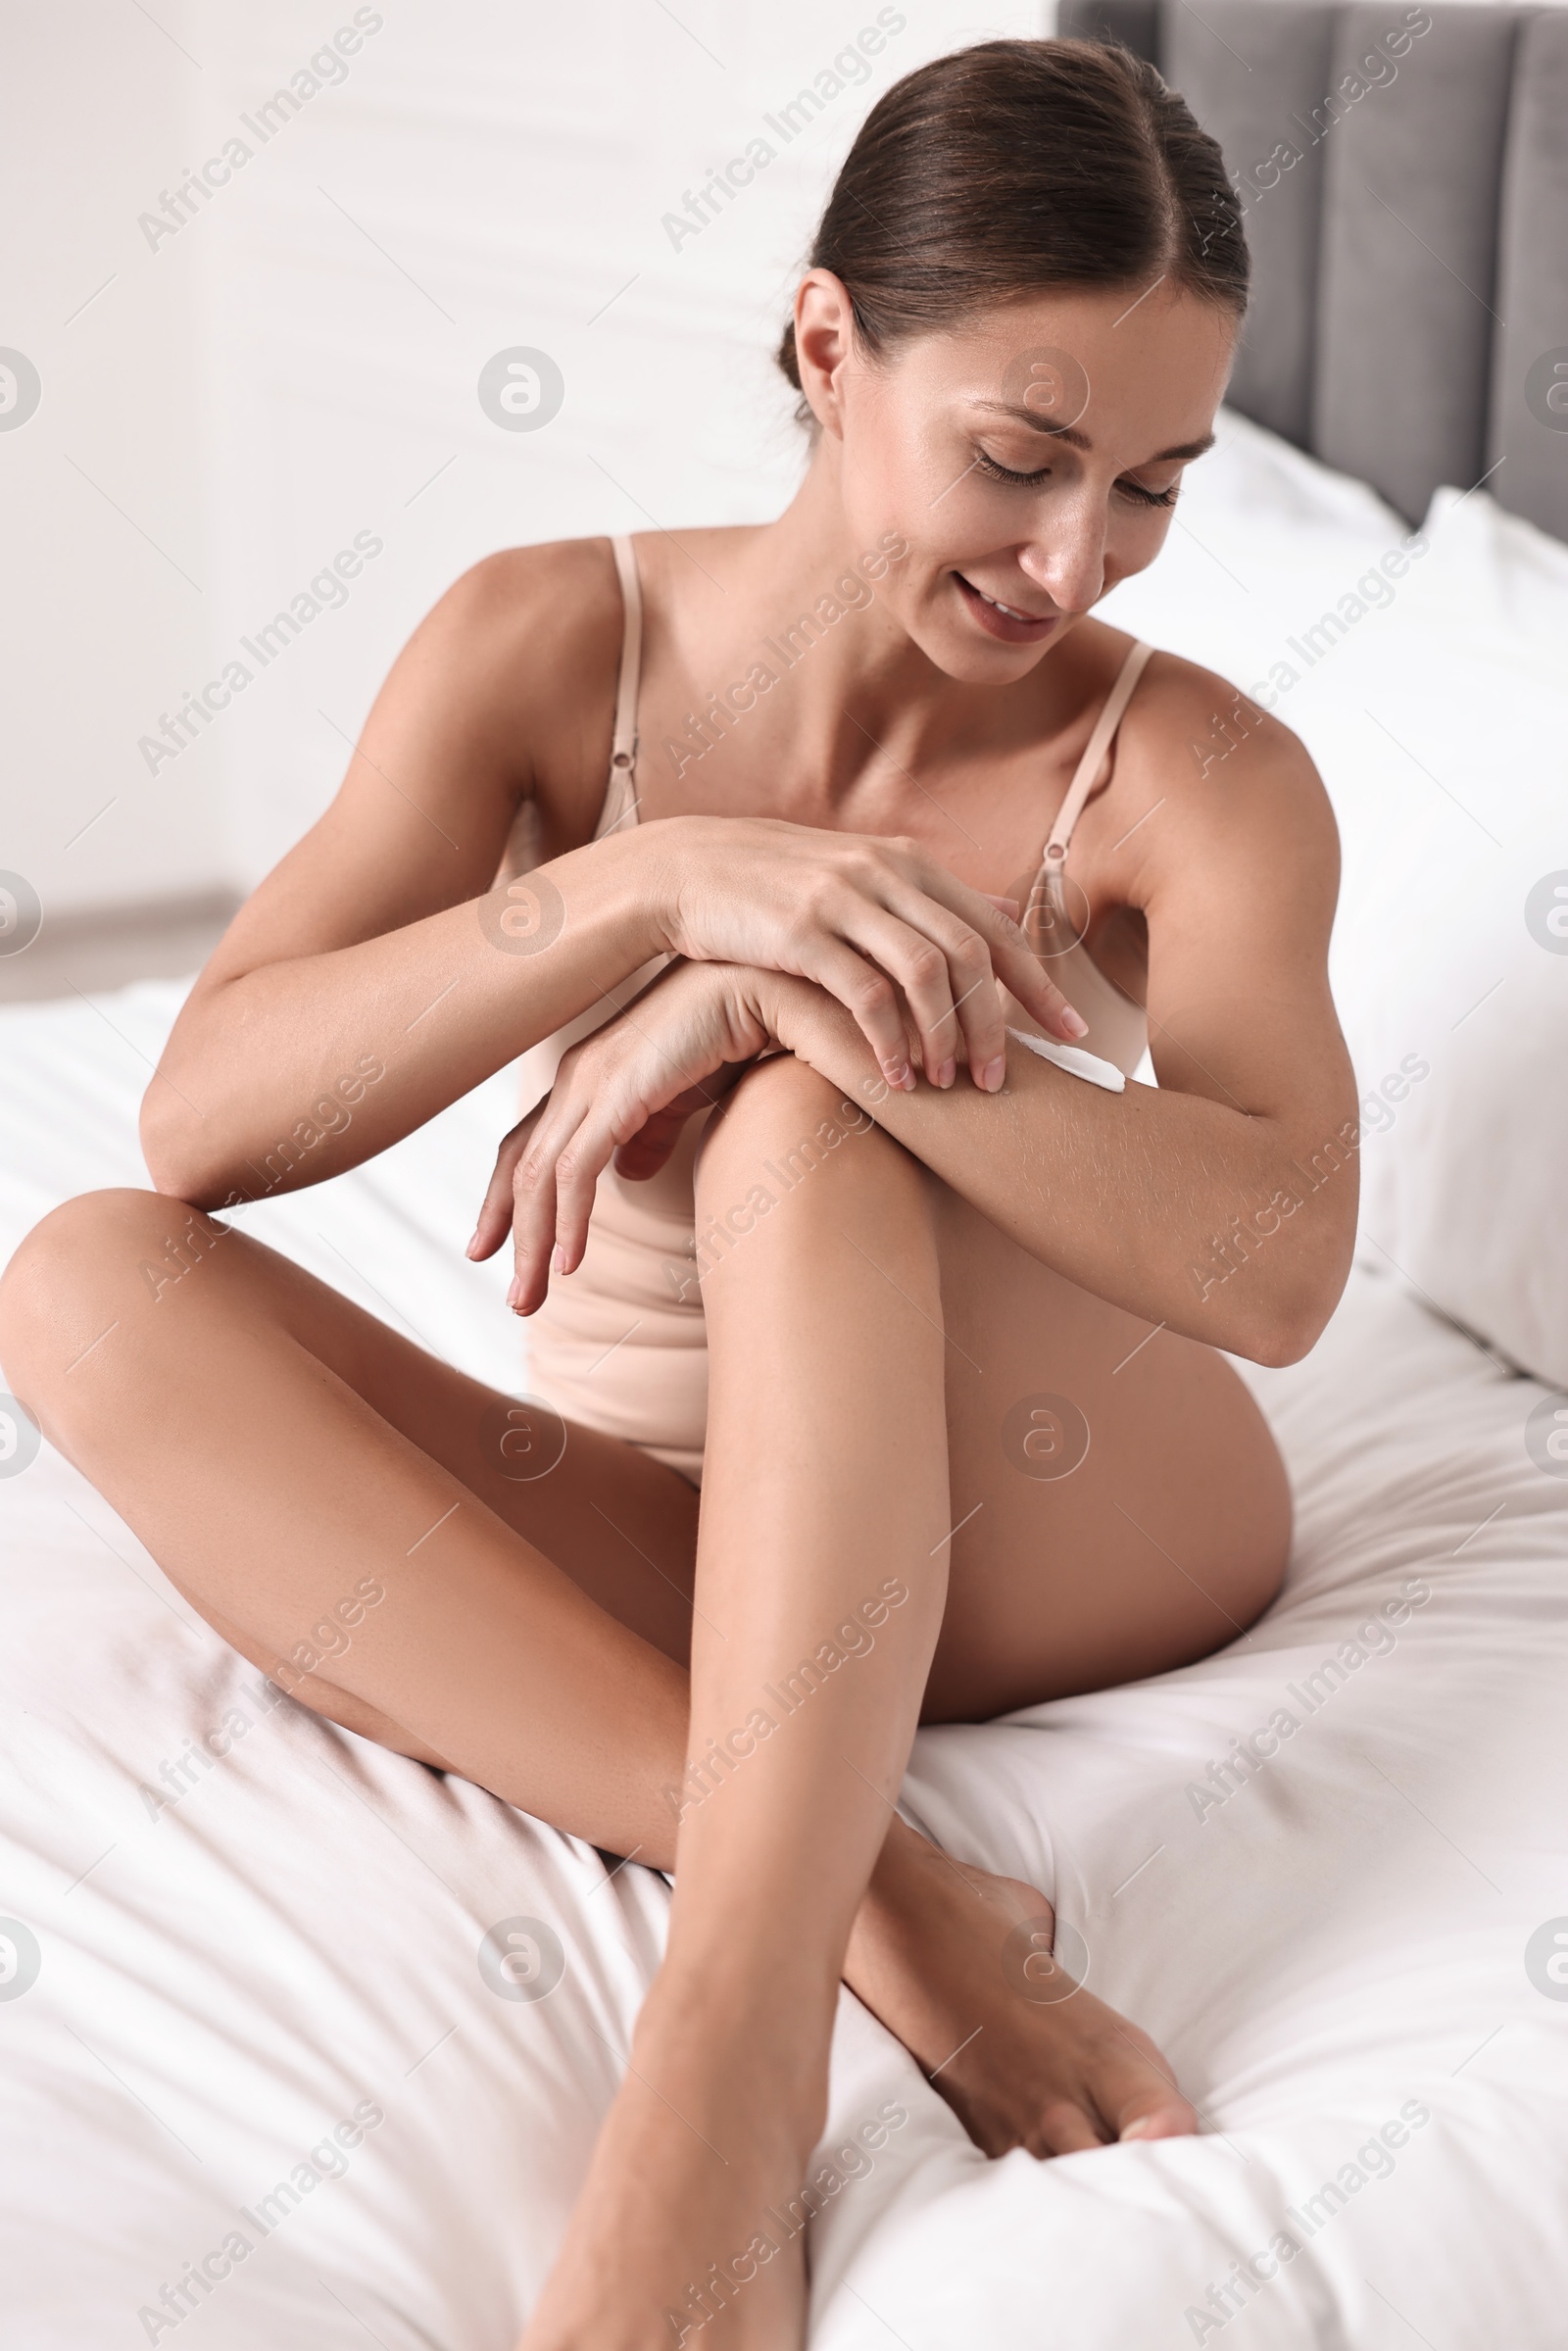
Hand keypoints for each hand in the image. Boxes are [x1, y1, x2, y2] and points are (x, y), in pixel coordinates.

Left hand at [468, 959, 798, 1314]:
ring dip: (533, 1244)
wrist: (771, 986)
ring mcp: (594, 1082)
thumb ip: (653, 1131)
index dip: (506, 1197)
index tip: (495, 1247)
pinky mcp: (619, 1091)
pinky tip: (570, 1263)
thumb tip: (627, 1174)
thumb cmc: (738, 1029)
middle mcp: (580, 1077)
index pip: (530, 1144)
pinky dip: (568, 1221)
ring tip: (532, 1299)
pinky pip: (577, 1170)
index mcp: (592, 1075)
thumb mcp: (686, 1094)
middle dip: (507, 1230)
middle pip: (520, 1163)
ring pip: (540, 1178)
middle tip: (514, 1295)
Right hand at [644, 815, 1085, 1093]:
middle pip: (974, 955)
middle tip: (1007, 1081)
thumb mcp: (857, 878)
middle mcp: (887, 874)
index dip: (1040, 984)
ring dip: (947, 1039)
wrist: (685, 868)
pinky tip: (895, 1083)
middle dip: (1000, 1025)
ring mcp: (846, 900)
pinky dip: (889, 1043)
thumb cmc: (775, 887)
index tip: (1073, 1034)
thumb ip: (922, 903)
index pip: (996, 928)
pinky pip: (865, 995)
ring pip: (928, 975)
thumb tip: (996, 919)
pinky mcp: (802, 932)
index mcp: (909, 863)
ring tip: (951, 1089)